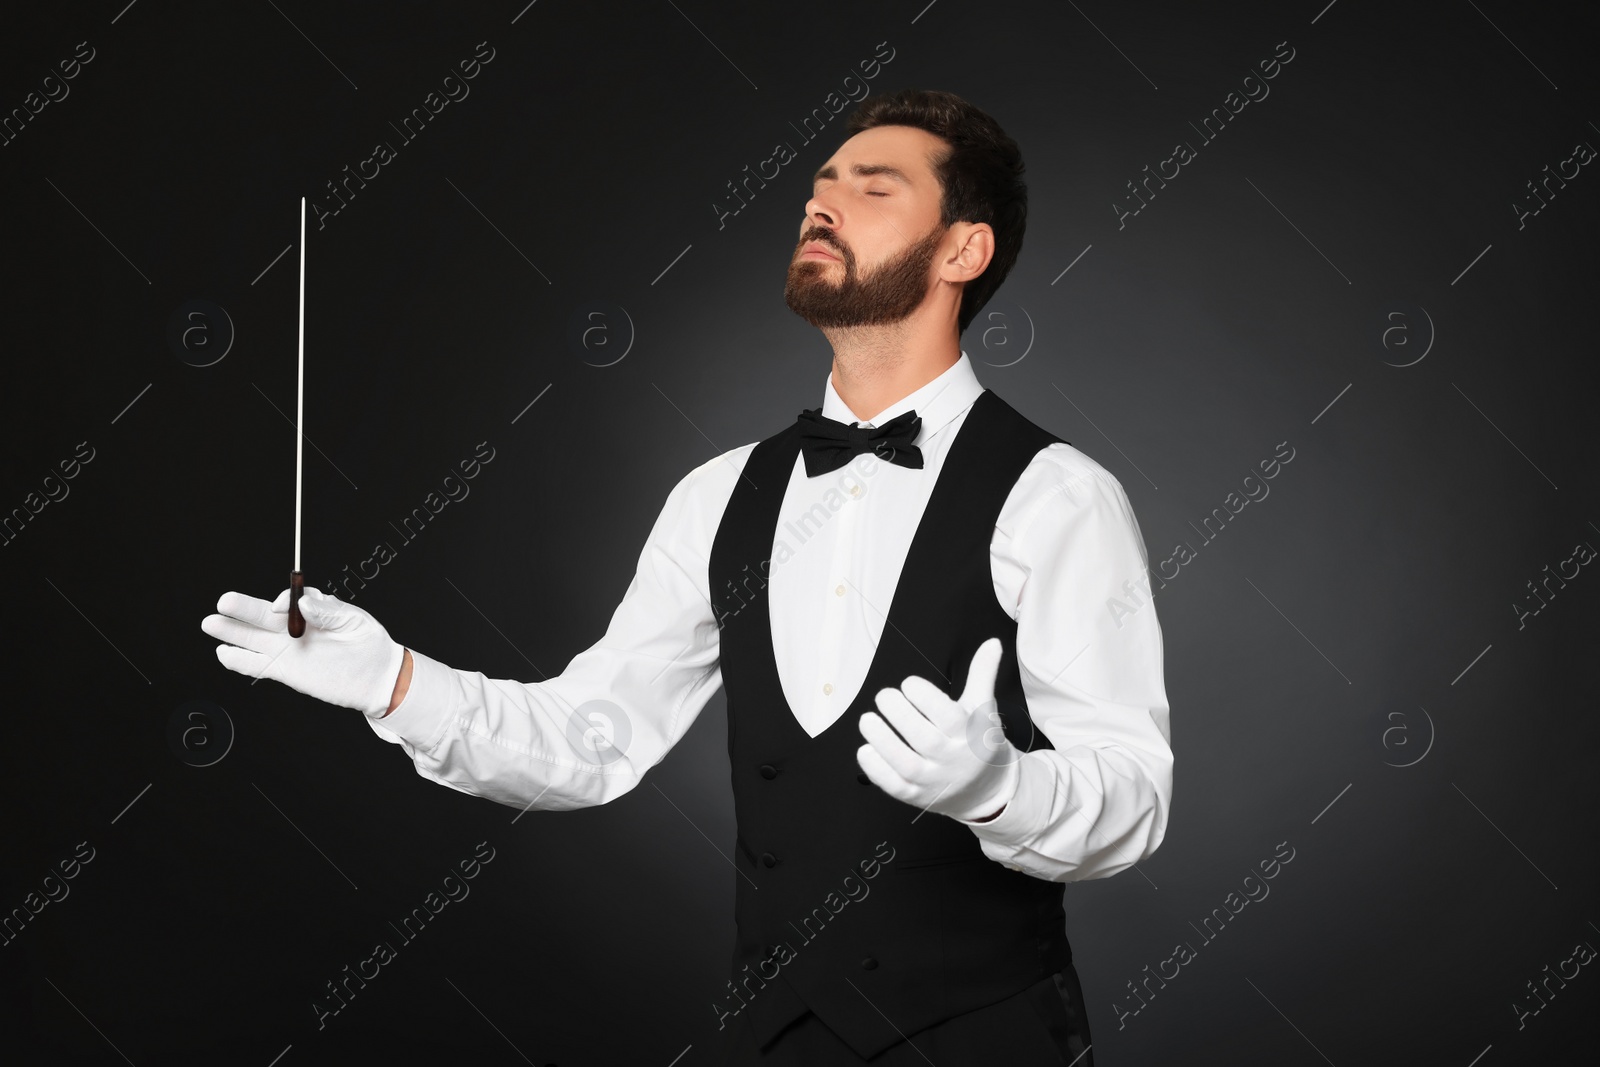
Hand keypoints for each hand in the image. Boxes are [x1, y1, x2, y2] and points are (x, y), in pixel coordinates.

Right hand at [201, 587, 405, 715]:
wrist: (377, 679)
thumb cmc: (370, 645)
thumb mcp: (355, 622)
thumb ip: (329, 611)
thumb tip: (302, 603)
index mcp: (312, 610)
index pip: (289, 600)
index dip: (281, 601)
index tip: (278, 607)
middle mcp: (294, 628)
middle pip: (263, 616)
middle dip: (242, 609)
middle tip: (224, 602)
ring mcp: (288, 649)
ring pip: (254, 639)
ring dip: (232, 632)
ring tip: (211, 624)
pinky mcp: (286, 671)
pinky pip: (258, 665)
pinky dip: (240, 661)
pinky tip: (224, 653)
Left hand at [856, 636, 1021, 822]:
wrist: (985, 790)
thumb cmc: (977, 740)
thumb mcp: (982, 708)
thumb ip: (983, 674)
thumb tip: (992, 642)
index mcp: (971, 734)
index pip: (948, 717)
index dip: (925, 698)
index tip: (909, 684)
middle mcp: (954, 760)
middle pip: (925, 739)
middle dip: (900, 714)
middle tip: (884, 695)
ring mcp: (934, 780)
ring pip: (907, 764)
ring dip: (883, 741)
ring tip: (867, 720)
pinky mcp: (916, 796)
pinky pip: (895, 786)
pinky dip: (877, 770)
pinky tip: (865, 750)